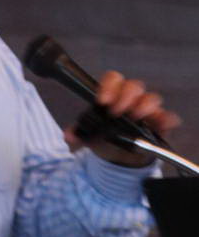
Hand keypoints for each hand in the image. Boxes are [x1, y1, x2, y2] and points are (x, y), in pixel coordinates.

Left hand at [65, 71, 180, 166]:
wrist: (119, 156)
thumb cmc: (105, 137)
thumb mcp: (89, 136)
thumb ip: (78, 134)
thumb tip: (69, 136)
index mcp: (113, 95)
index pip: (113, 79)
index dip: (108, 86)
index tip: (102, 101)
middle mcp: (132, 99)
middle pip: (134, 86)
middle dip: (125, 95)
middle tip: (116, 111)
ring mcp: (147, 111)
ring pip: (152, 98)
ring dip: (144, 105)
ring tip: (136, 116)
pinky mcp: (160, 124)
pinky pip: (168, 117)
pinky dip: (166, 119)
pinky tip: (161, 125)